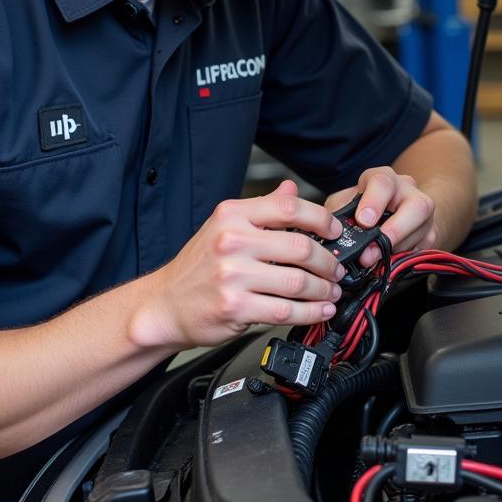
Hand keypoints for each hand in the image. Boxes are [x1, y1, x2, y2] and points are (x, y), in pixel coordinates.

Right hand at [132, 181, 344, 349]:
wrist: (165, 303)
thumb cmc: (197, 266)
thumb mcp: (224, 226)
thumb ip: (261, 208)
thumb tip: (291, 189)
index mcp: (232, 215)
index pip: (288, 207)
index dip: (321, 219)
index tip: (334, 230)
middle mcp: (232, 241)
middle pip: (300, 246)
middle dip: (328, 261)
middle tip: (337, 268)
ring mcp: (233, 276)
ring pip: (297, 281)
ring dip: (324, 289)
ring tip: (331, 290)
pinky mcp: (235, 307)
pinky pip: (285, 310)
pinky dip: (311, 312)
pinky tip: (320, 309)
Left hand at [324, 166, 436, 267]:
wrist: (391, 211)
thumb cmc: (362, 207)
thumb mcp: (345, 204)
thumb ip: (337, 214)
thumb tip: (327, 234)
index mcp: (383, 179)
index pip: (383, 182)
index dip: (374, 202)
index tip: (363, 221)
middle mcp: (408, 191)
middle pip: (416, 207)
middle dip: (394, 232)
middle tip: (371, 252)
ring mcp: (423, 213)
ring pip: (422, 232)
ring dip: (396, 251)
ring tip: (374, 262)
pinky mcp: (431, 233)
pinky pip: (422, 249)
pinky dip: (403, 259)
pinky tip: (387, 262)